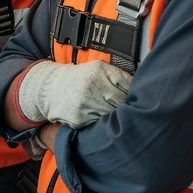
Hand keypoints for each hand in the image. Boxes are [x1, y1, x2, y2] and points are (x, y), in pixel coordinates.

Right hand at [15, 60, 131, 128]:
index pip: (128, 86)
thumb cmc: (79, 78)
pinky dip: (103, 123)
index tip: (136, 97)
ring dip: (116, 116)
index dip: (134, 93)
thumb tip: (142, 88)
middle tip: (126, 107)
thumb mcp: (97, 69)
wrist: (50, 89)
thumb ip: (118, 76)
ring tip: (113, 112)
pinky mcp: (79, 119)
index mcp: (99, 71)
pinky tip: (100, 117)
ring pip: (113, 115)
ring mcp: (85, 104)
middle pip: (122, 102)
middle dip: (126, 106)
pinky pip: (100, 124)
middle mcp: (92, 86)